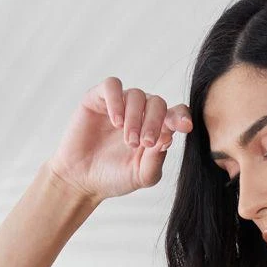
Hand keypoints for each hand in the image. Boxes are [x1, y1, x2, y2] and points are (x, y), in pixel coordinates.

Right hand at [47, 77, 192, 203]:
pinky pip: (112, 86)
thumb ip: (157, 159)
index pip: (174, 114)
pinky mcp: (98, 98)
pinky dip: (116, 101)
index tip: (185, 127)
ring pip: (136, 95)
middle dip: (154, 122)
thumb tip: (169, 137)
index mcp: (156, 130)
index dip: (181, 116)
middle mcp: (140, 113)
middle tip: (144, 143)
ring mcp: (120, 104)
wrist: (81, 180)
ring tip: (128, 140)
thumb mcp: (142, 175)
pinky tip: (116, 122)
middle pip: (157, 102)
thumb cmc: (114, 178)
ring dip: (135, 117)